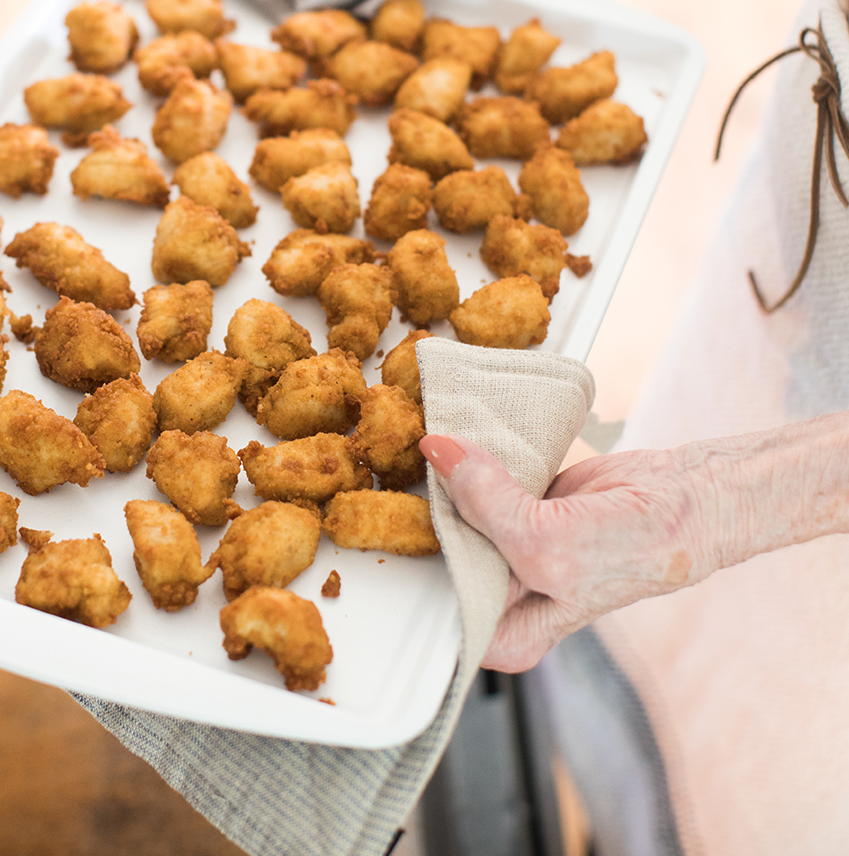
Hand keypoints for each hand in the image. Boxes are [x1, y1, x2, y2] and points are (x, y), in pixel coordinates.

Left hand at [421, 434, 715, 671]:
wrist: (684, 498)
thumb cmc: (631, 548)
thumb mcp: (549, 545)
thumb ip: (488, 505)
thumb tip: (438, 452)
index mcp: (501, 631)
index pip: (431, 607)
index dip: (406, 563)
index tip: (380, 515)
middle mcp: (497, 594)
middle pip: (436, 551)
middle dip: (418, 512)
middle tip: (395, 466)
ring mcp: (503, 545)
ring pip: (453, 509)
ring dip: (440, 477)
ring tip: (422, 442)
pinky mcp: (511, 503)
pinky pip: (474, 479)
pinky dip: (465, 456)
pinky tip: (449, 435)